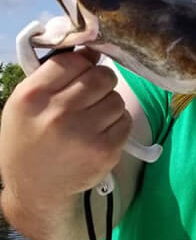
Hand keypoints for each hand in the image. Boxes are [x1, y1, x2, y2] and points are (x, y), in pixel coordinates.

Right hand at [0, 48, 131, 208]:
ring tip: (92, 118)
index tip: (81, 74)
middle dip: (101, 82)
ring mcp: (83, 133)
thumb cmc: (30, 139)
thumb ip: (55, 75)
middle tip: (92, 96)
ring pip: (117, 98)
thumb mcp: (27, 105)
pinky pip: (125, 121)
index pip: (72, 60)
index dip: (82, 64)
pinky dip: (117, 123)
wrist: (34, 189)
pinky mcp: (105, 151)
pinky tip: (100, 133)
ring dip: (109, 104)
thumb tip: (93, 50)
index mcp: (32, 97)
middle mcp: (57, 113)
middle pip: (102, 76)